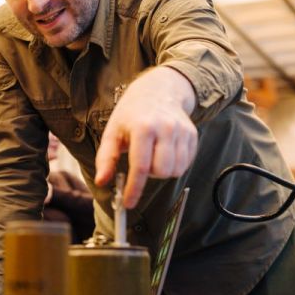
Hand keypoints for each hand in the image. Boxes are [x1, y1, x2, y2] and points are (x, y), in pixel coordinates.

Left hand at [95, 67, 197, 208]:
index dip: (134, 189)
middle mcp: (165, 129)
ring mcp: (182, 132)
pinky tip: (164, 153)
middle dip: (149, 175)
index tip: (128, 203)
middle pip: (161, 171)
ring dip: (162, 171)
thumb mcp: (113, 132)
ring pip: (176, 171)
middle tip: (140, 163)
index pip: (140, 167)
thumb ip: (105, 158)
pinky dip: (173, 166)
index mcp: (142, 128)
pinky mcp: (192, 135)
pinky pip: (185, 164)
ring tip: (152, 156)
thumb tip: (102, 182)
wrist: (158, 91)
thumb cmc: (131, 114)